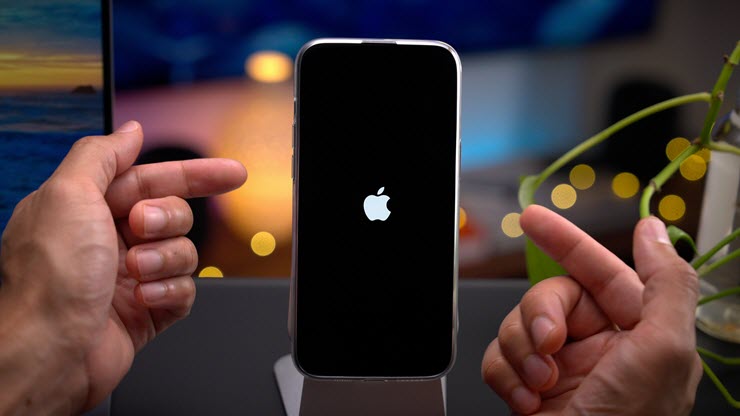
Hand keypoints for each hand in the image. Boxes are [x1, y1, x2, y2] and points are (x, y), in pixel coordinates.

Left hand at [0, 121, 246, 413]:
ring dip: (163, 259)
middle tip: (140, 229)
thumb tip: (131, 131)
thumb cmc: (48, 279)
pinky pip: (185, 290)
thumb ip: (102, 155)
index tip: (231, 174)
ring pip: (183, 252)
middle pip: (173, 213)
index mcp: (88, 208)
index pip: (152, 179)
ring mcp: (130, 276)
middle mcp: (109, 240)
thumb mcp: (67, 194)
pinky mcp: (146, 310)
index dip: (194, 174)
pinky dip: (168, 292)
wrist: (47, 353)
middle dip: (166, 219)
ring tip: (135, 273)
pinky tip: (142, 298)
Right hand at [482, 205, 701, 414]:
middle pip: (549, 296)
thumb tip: (655, 230)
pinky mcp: (527, 387)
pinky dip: (505, 376)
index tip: (532, 219)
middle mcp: (599, 347)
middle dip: (540, 314)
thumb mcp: (664, 352)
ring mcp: (561, 367)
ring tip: (542, 385)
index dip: (566, 240)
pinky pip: (498, 357)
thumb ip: (666, 283)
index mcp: (637, 332)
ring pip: (517, 324)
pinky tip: (527, 401)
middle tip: (548, 342)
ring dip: (522, 352)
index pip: (601, 270)